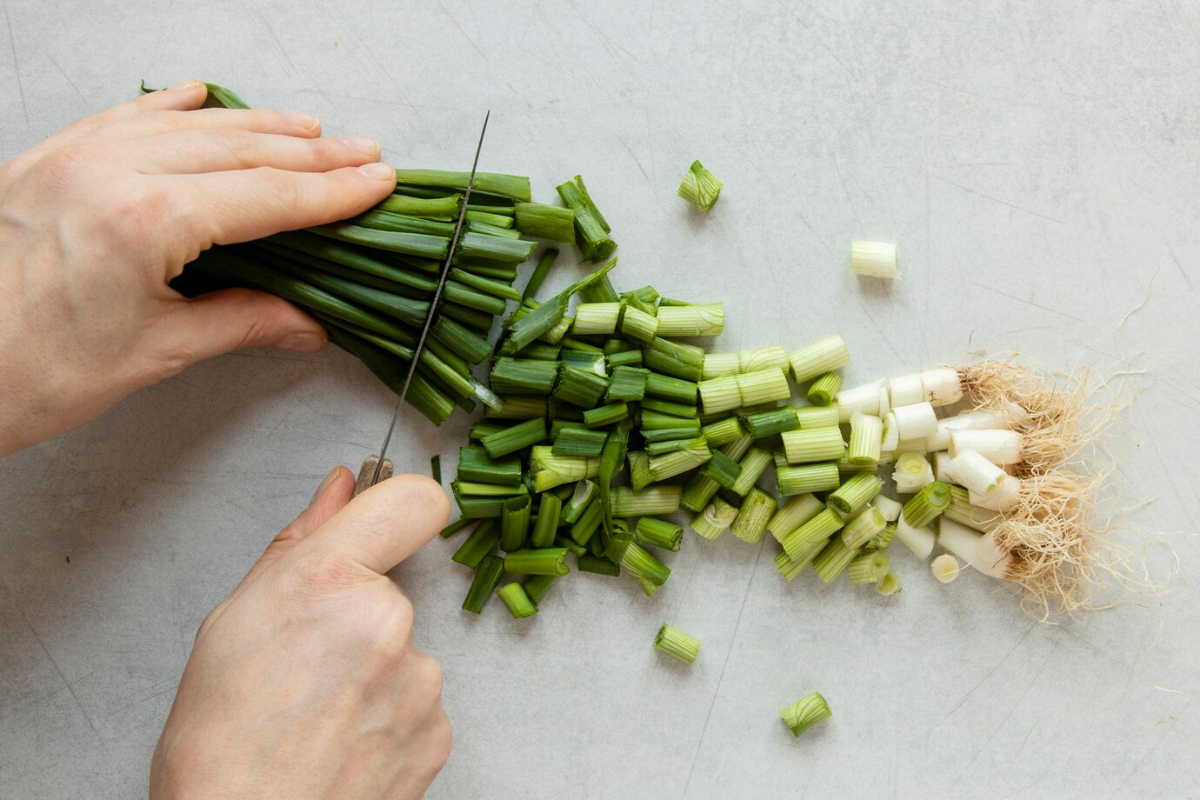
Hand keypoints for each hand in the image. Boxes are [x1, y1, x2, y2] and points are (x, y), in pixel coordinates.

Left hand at [0, 79, 396, 455]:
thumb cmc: (26, 372)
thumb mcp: (153, 352)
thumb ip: (240, 322)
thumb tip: (305, 323)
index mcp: (145, 219)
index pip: (267, 195)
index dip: (332, 192)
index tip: (376, 185)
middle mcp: (110, 171)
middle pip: (238, 149)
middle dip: (311, 152)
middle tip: (361, 154)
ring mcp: (73, 157)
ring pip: (187, 123)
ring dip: (257, 125)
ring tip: (309, 126)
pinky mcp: (45, 159)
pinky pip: (122, 115)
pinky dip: (171, 106)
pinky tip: (202, 96)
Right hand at [150, 467, 452, 798]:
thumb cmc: (219, 744)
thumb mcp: (233, 621)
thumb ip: (299, 542)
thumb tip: (340, 487)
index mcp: (329, 580)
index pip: (413, 501)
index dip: (399, 507)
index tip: (385, 524)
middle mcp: (388, 621)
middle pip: (392, 588)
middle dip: (357, 613)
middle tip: (306, 663)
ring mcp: (421, 679)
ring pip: (404, 649)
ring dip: (372, 670)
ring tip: (317, 715)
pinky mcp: (438, 730)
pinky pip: (417, 700)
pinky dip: (387, 715)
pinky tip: (342, 741)